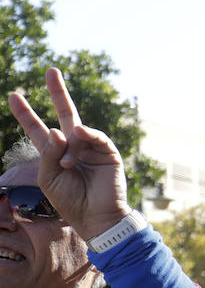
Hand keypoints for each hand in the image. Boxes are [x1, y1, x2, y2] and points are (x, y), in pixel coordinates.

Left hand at [7, 67, 130, 238]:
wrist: (95, 217)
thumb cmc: (70, 201)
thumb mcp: (48, 176)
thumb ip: (48, 152)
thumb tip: (58, 129)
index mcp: (54, 154)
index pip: (37, 128)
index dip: (25, 113)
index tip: (14, 95)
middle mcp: (73, 147)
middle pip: (65, 113)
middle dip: (57, 92)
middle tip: (50, 70)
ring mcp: (91, 148)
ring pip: (75, 132)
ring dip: (68, 147)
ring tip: (68, 166)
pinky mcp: (108, 153)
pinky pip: (94, 136)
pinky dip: (85, 136)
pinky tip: (79, 136)